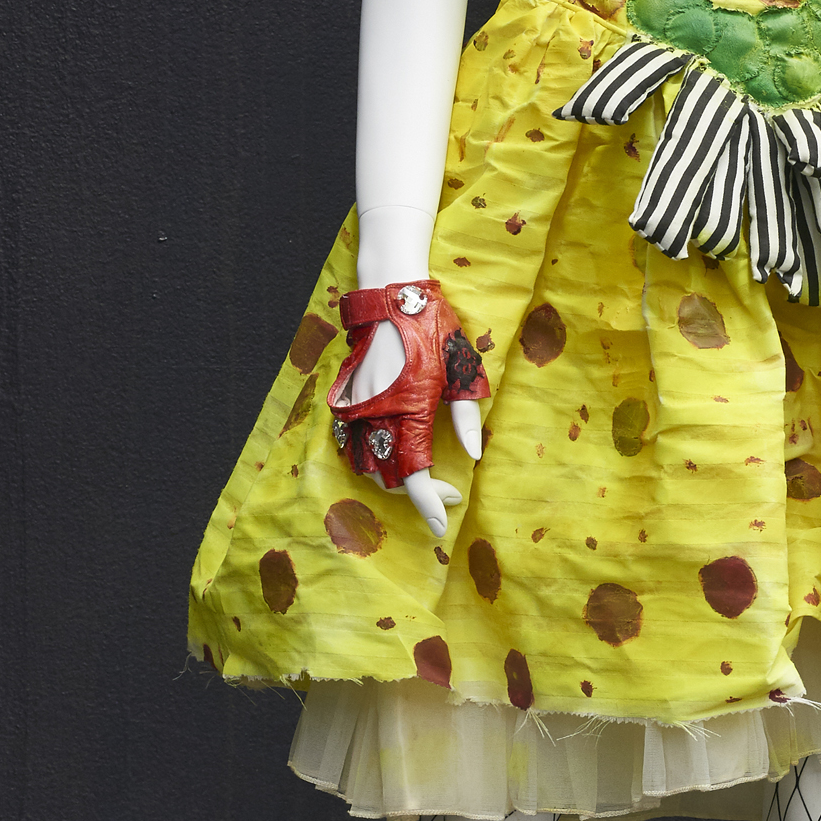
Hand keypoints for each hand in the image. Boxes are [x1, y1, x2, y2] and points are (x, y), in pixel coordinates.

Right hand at [346, 322, 483, 537]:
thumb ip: (466, 417)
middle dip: (419, 493)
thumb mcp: (460, 371)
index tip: (443, 524)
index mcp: (409, 412)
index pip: (415, 476)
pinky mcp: (347, 400)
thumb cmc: (432, 329)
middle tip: (448, 490)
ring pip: (366, 465)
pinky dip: (370, 459)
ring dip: (393, 478)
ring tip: (422, 474)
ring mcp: (357, 409)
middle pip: (389, 477)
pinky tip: (393, 454)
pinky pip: (352, 445)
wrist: (390, 296)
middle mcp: (377, 416)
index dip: (428, 505)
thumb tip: (473, 455)